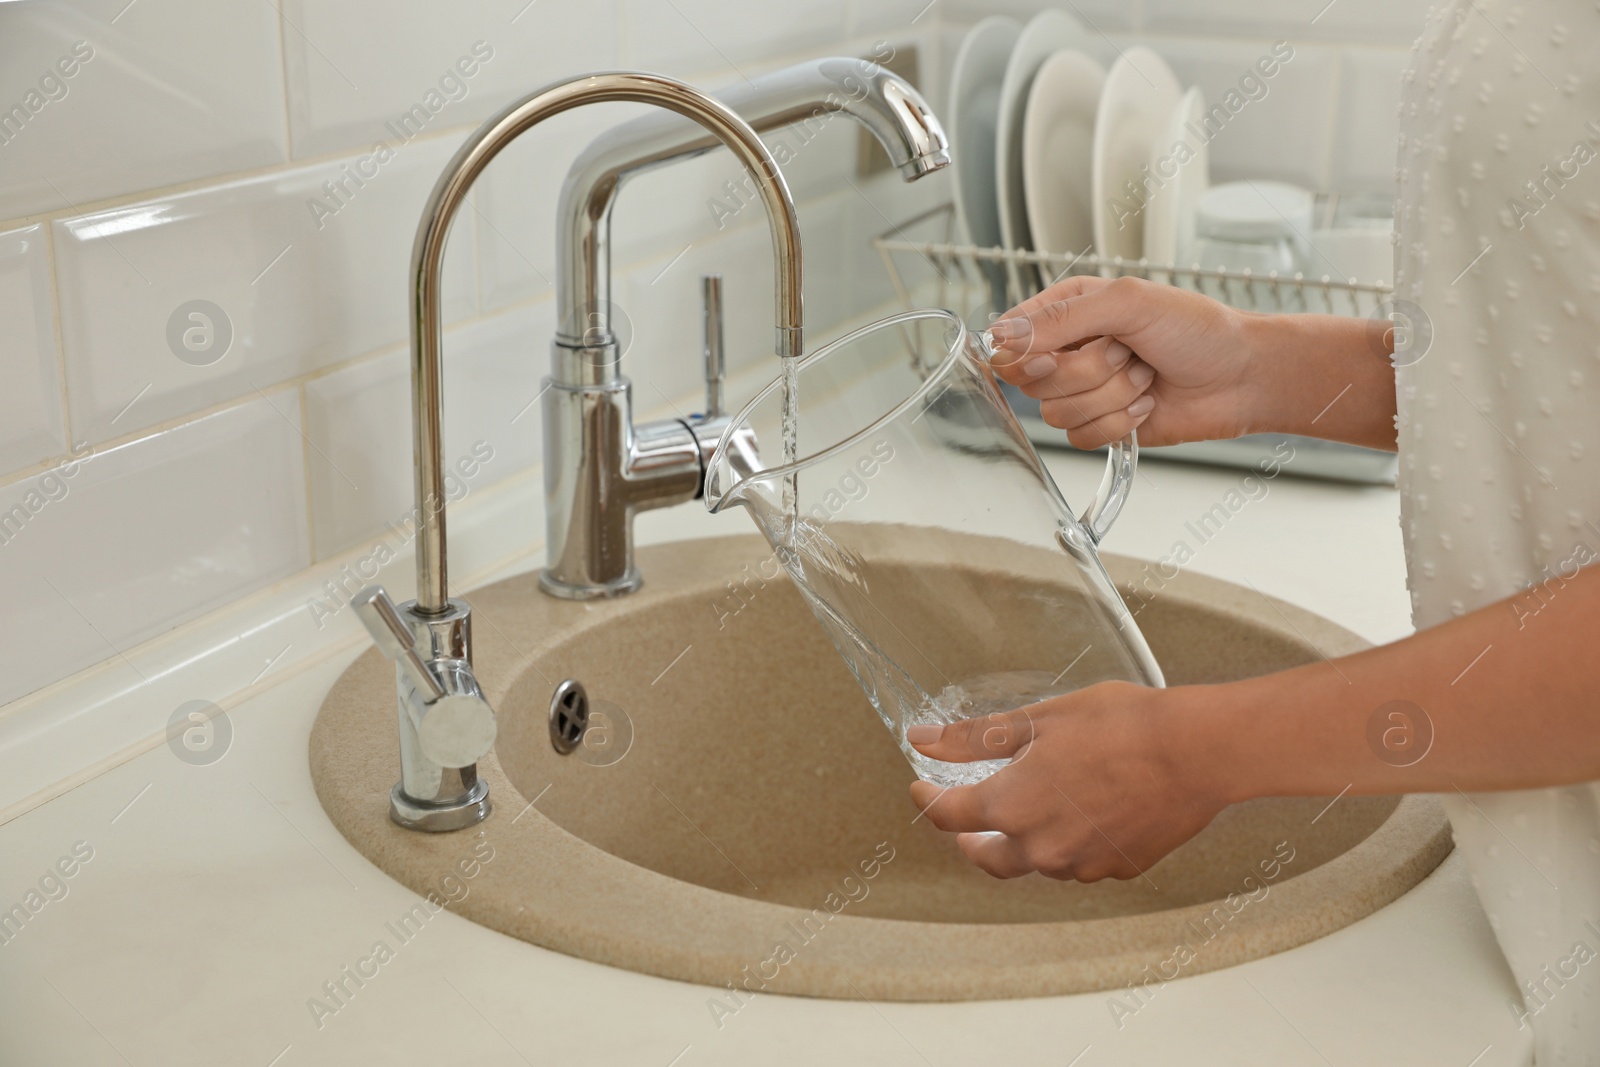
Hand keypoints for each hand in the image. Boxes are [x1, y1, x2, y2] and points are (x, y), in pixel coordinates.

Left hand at [905, 682, 1229, 881]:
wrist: (1195, 751)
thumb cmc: (1120, 726)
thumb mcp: (1037, 720)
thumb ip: (973, 737)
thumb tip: (922, 739)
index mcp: (1011, 808)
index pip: (948, 814)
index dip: (928, 799)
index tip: (921, 788)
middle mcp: (1040, 848)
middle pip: (986, 856)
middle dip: (970, 839)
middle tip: (967, 823)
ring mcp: (1081, 865)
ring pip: (1037, 861)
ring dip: (1027, 839)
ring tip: (1039, 804)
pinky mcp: (1117, 869)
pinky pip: (1080, 862)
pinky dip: (1071, 841)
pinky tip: (1085, 812)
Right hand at [985, 275, 1261, 448]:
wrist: (1242, 376)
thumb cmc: (1198, 329)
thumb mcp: (1128, 302)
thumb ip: (1063, 317)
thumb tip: (1003, 337)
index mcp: (1068, 310)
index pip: (1010, 339)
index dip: (1028, 354)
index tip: (1058, 352)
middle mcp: (1070, 350)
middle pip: (1033, 381)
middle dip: (1087, 372)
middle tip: (1126, 352)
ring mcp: (1084, 391)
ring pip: (1058, 413)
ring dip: (1112, 396)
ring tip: (1144, 376)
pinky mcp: (1102, 425)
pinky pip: (1082, 438)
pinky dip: (1120, 423)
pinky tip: (1147, 403)